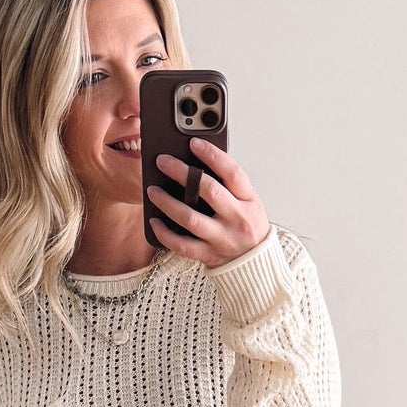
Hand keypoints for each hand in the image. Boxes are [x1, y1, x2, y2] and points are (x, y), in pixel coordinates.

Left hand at [146, 137, 271, 265]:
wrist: (254, 262)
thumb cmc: (247, 225)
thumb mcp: (248, 201)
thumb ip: (229, 184)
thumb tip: (196, 162)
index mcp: (248, 200)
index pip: (232, 172)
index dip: (213, 155)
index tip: (193, 143)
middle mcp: (237, 218)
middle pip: (208, 191)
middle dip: (182, 173)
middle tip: (162, 161)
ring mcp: (222, 238)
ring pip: (190, 218)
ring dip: (167, 202)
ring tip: (152, 190)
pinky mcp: (208, 255)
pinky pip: (182, 244)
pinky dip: (165, 233)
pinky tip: (153, 221)